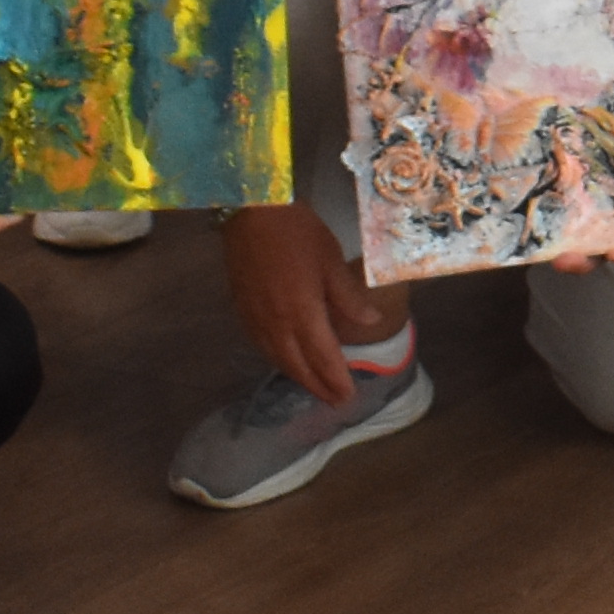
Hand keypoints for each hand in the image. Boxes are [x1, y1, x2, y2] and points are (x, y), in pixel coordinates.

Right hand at [220, 196, 393, 396]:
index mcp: (303, 312)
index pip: (323, 358)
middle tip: (334, 402)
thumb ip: (349, 297)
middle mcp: (277, 323)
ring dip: (296, 377)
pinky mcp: (241, 309)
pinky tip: (284, 360)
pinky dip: (276, 360)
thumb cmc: (297, 231)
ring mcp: (256, 318)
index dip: (335, 380)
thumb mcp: (331, 260)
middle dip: (317, 387)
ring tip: (313, 387)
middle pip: (298, 366)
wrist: (251, 210)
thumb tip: (371, 321)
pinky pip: (260, 345)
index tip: (348, 397)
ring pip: (277, 359)